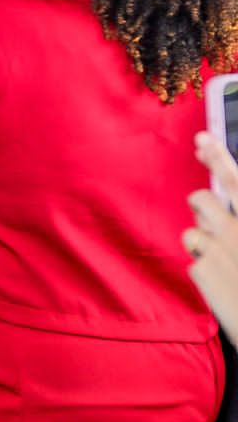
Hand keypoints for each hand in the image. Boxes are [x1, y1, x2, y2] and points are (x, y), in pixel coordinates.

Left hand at [185, 132, 237, 338]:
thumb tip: (224, 203)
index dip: (218, 156)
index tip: (202, 138)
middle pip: (202, 198)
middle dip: (201, 201)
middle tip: (206, 209)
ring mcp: (219, 250)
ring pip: (193, 229)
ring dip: (205, 239)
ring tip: (227, 259)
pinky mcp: (202, 271)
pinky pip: (193, 257)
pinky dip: (205, 266)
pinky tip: (223, 282)